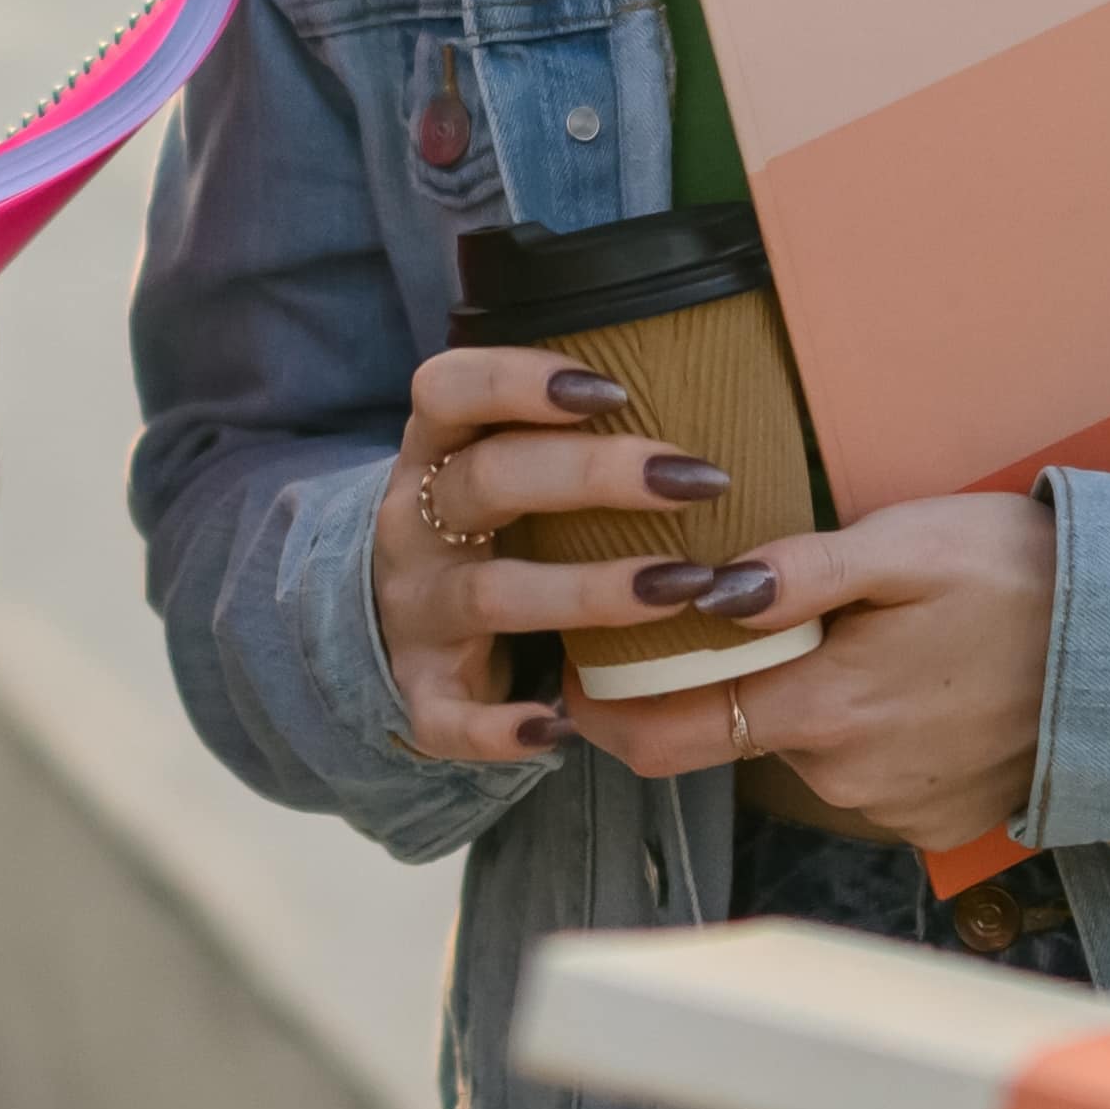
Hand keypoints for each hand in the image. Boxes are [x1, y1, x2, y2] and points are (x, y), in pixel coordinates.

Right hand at [369, 341, 720, 770]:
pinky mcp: (419, 691)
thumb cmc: (493, 529)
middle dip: (593, 475)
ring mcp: (414, 611)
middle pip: (489, 480)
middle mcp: (415, 523)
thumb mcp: (504, 466)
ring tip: (685, 586)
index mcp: (434, 452)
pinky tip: (563, 727)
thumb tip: (714, 383)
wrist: (395, 628)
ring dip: (589, 590)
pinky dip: (500, 727)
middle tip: (700, 478)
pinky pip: (448, 716)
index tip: (613, 390)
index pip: (447, 389)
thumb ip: (568, 433)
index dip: (518, 381)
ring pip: (489, 594)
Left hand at [582, 487, 1048, 860]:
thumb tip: (700, 595)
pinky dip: (876, 729)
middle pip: (743, 729)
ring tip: (884, 633)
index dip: (604, 714)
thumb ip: (797, 572)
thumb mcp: (907, 544)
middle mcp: (847, 778)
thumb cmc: (1026, 581)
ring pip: (811, 748)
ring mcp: (896, 808)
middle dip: (745, 676)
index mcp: (825, 709)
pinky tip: (928, 678)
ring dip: (820, 698)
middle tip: (787, 608)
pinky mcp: (940, 821)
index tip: (579, 678)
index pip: (668, 737)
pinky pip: (870, 773)